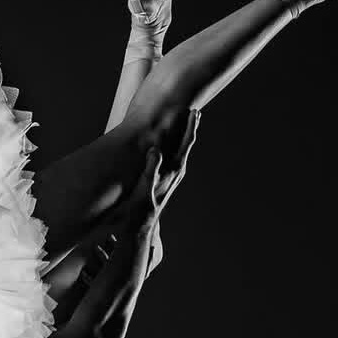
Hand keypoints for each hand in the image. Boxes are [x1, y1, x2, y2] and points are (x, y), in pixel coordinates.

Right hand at [130, 108, 200, 225]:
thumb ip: (151, 168)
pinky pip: (174, 160)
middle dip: (191, 129)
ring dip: (184, 137)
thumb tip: (155, 150)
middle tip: (195, 113)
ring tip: (186, 126)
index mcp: (174, 170)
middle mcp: (177, 172)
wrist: (141, 226)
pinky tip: (172, 148)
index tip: (193, 112)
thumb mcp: (145, 186)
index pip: (185, 143)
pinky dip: (175, 148)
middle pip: (187, 145)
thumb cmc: (141, 207)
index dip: (190, 126)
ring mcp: (173, 177)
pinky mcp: (166, 181)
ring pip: (181, 152)